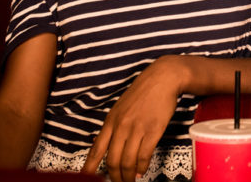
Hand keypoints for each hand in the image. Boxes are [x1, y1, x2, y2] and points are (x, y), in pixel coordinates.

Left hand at [82, 56, 185, 181]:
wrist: (163, 78)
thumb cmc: (143, 93)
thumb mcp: (121, 107)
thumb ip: (114, 126)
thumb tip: (107, 146)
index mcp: (110, 121)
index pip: (96, 150)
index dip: (89, 167)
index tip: (87, 178)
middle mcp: (121, 126)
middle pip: (112, 161)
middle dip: (115, 177)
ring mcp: (137, 129)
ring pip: (127, 161)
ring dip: (129, 176)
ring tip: (131, 180)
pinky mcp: (153, 130)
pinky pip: (144, 155)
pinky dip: (142, 167)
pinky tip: (142, 170)